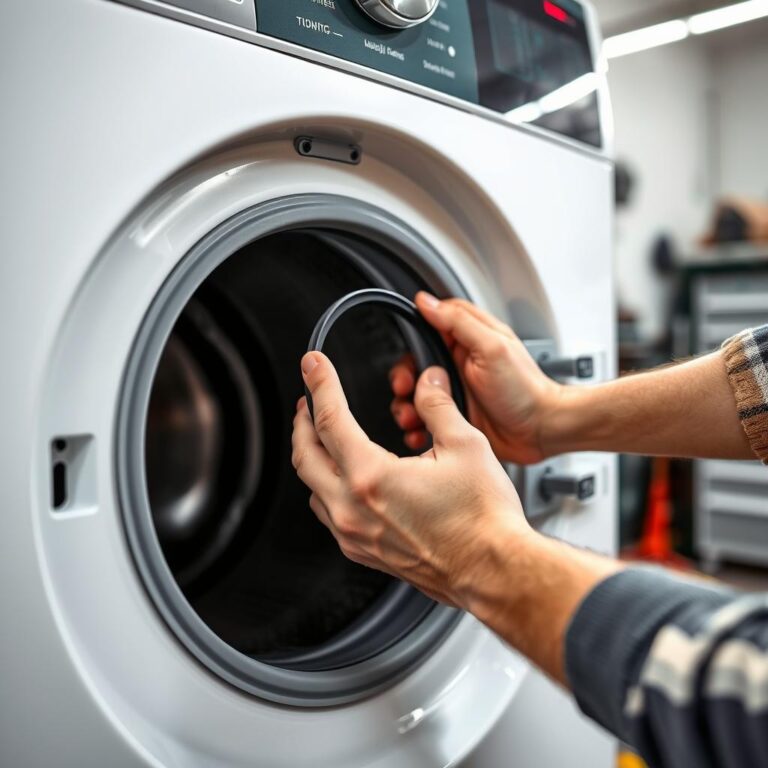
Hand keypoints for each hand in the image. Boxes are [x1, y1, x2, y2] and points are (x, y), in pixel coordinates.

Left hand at [292, 351, 530, 608]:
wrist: (493, 571)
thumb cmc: (483, 519)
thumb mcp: (465, 446)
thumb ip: (438, 407)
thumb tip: (428, 382)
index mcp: (371, 476)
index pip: (330, 419)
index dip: (320, 384)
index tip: (313, 366)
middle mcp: (353, 509)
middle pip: (305, 455)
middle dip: (303, 421)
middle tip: (309, 399)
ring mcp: (355, 535)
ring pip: (311, 488)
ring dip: (311, 457)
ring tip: (322, 437)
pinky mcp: (364, 552)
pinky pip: (327, 515)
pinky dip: (325, 489)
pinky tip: (341, 480)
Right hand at [390, 293, 562, 464]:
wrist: (541, 432)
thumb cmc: (526, 389)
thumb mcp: (492, 347)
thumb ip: (459, 322)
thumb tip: (427, 301)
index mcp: (467, 340)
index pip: (429, 327)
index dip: (412, 339)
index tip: (407, 354)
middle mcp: (458, 364)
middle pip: (415, 363)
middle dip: (403, 378)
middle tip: (405, 389)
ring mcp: (455, 392)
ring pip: (415, 393)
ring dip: (406, 405)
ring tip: (411, 416)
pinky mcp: (454, 416)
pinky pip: (425, 418)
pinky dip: (417, 426)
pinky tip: (420, 432)